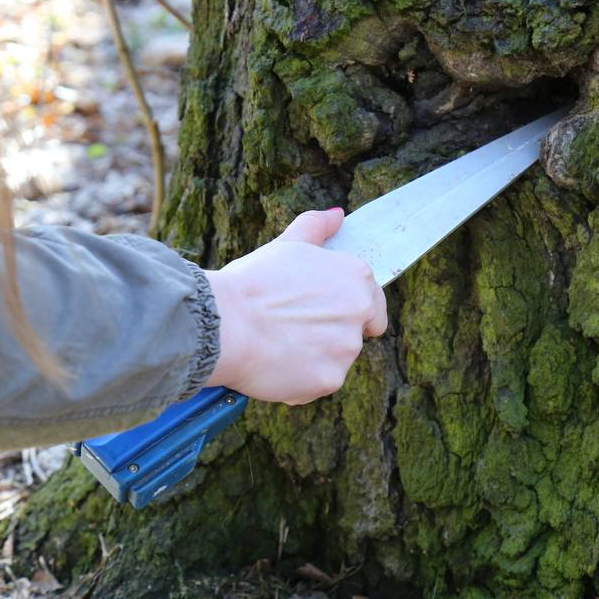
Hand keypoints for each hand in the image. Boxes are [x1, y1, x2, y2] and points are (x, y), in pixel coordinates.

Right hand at [204, 208, 387, 404]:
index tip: (323, 312)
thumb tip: (337, 215)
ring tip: (277, 343)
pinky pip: (317, 383)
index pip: (373, 303)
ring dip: (313, 357)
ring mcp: (346, 349)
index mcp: (356, 276)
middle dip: (329, 334)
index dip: (346, 309)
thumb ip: (316, 227)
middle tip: (291, 327)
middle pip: (354, 333)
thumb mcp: (287, 245)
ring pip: (335, 359)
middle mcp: (359, 311)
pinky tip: (273, 363)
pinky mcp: (329, 379)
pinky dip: (299, 380)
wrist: (225, 323)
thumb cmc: (253, 282)